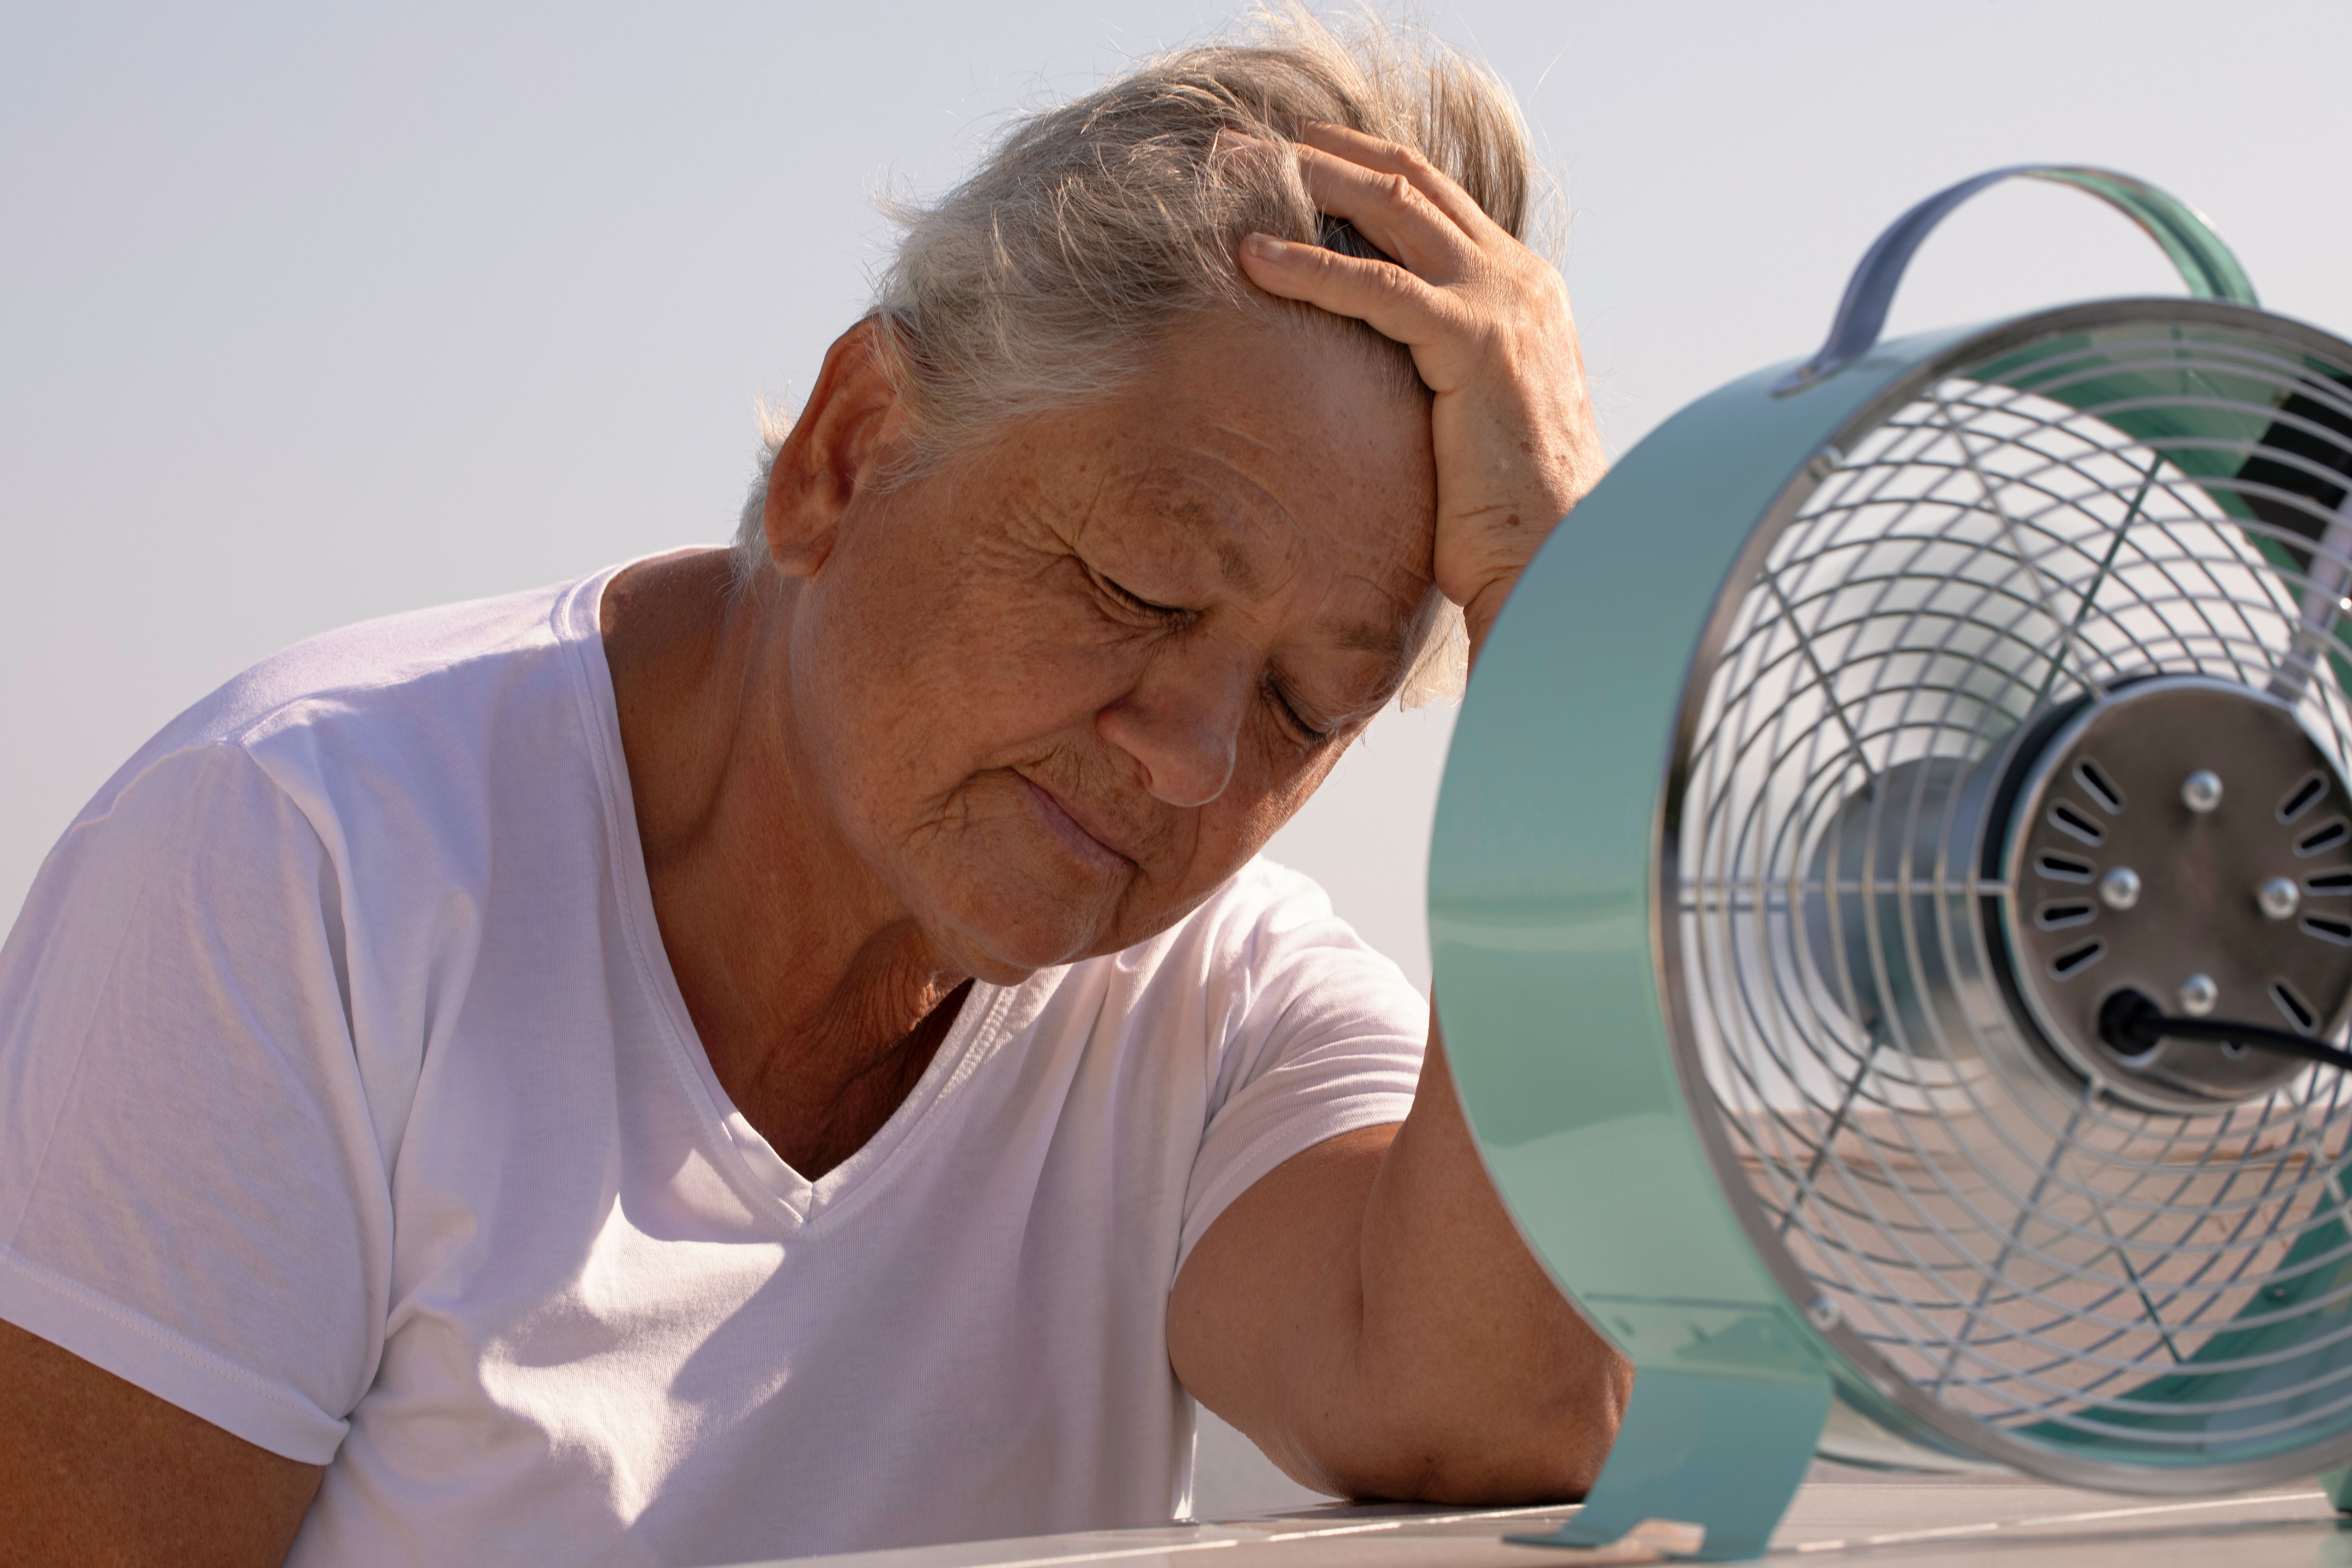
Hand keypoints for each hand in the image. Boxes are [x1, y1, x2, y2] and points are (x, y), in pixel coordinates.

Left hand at [1238, 122, 1604, 658]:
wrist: (1559, 557)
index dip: (1359, 165)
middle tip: (1245, 141)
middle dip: (1325, 152)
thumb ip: (1436, 366)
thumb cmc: (1506, 511)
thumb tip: (1373, 364)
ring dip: (1309, 180)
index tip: (1292, 152)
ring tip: (1233, 170)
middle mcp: (1518, 279)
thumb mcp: (1471, 413)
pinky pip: (1377, 288)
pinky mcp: (1476, 344)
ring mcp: (1503, 304)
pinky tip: (1250, 257)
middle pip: (1409, 182)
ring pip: (1393, 209)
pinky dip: (1308, 267)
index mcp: (1520, 290)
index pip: (1432, 199)